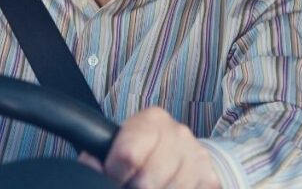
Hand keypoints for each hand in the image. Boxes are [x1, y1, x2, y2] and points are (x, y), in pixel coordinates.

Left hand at [79, 107, 220, 188]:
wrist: (178, 153)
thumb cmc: (141, 150)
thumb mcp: (119, 144)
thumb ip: (99, 154)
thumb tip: (90, 166)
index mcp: (152, 120)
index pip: (128, 154)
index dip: (114, 173)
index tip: (113, 176)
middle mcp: (179, 133)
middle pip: (147, 180)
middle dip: (133, 187)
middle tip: (131, 184)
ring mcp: (198, 157)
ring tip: (147, 186)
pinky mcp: (211, 180)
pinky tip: (165, 187)